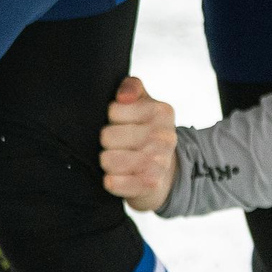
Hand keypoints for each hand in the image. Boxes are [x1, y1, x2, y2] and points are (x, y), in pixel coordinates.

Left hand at [99, 75, 177, 213]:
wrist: (165, 174)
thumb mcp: (142, 104)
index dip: (111, 118)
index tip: (123, 124)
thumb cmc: (144, 133)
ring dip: (107, 162)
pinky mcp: (150, 184)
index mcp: (161, 112)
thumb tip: (123, 96)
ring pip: (107, 159)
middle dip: (107, 142)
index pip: (112, 110)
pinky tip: (120, 178)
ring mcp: (159, 162)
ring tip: (120, 160)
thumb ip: (131, 87)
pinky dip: (111, 181)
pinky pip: (112, 182)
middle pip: (106, 136)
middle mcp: (164, 136)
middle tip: (120, 146)